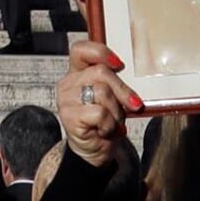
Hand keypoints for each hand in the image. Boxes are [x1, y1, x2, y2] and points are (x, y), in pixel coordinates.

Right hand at [56, 40, 143, 167]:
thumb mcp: (111, 96)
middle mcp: (68, 83)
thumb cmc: (104, 121)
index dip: (101, 52)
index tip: (119, 65)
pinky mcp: (69, 117)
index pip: (81, 50)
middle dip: (122, 90)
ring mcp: (66, 100)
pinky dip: (110, 124)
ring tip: (112, 122)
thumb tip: (124, 71)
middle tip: (133, 105)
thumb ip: (113, 82)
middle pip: (101, 72)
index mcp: (77, 73)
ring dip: (116, 111)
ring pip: (102, 92)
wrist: (93, 151)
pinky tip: (105, 131)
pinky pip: (100, 113)